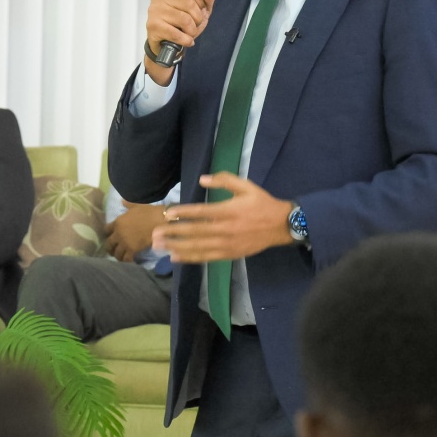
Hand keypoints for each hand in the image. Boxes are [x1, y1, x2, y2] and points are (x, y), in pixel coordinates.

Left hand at [106, 201, 165, 261]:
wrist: (159, 221)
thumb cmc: (148, 212)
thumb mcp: (136, 206)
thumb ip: (128, 205)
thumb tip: (122, 201)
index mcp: (118, 222)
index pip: (106, 230)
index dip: (107, 233)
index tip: (110, 236)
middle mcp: (118, 234)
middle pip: (108, 244)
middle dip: (110, 248)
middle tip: (113, 250)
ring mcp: (125, 243)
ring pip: (116, 253)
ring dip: (118, 256)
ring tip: (121, 258)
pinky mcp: (132, 250)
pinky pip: (126, 259)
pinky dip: (127, 261)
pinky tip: (129, 261)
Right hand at [144, 0, 215, 84]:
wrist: (164, 43)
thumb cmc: (180, 24)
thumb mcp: (197, 10)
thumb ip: (206, 0)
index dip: (200, 0)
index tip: (200, 9)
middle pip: (189, 3)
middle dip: (198, 18)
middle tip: (195, 25)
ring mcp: (154, 10)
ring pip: (184, 19)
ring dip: (192, 30)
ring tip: (190, 34)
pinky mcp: (153, 26)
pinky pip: (176, 33)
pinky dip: (186, 40)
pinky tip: (187, 41)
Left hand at [152, 173, 291, 262]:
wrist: (281, 226)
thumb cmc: (262, 204)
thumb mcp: (247, 186)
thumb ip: (225, 180)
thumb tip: (203, 178)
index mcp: (229, 211)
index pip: (201, 212)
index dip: (183, 213)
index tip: (168, 213)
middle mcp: (225, 229)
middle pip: (195, 232)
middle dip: (173, 233)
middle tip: (155, 234)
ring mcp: (227, 244)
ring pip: (198, 247)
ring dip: (177, 247)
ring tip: (159, 247)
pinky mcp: (229, 254)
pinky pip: (206, 257)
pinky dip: (190, 258)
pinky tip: (176, 257)